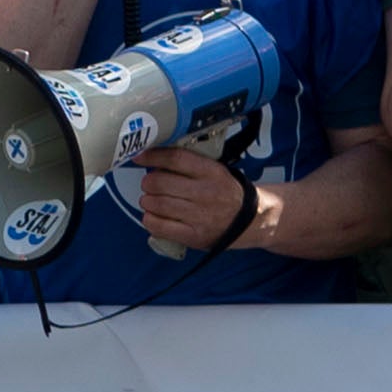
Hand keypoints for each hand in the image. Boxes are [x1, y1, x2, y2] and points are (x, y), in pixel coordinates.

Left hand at [132, 144, 259, 260]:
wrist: (250, 221)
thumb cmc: (226, 193)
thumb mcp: (216, 171)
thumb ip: (190, 164)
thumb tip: (155, 160)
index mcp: (212, 172)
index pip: (176, 158)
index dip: (153, 156)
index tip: (140, 156)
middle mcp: (206, 193)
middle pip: (160, 182)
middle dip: (148, 182)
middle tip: (149, 184)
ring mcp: (199, 216)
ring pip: (157, 204)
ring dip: (147, 200)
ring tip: (152, 200)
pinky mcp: (193, 235)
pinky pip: (159, 226)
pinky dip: (149, 219)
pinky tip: (153, 216)